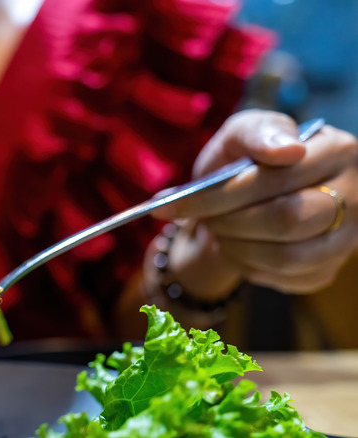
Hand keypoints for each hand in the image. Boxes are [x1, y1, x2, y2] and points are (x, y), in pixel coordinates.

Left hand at [155, 110, 357, 294]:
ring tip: (219, 230)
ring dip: (237, 247)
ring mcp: (347, 237)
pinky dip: (250, 266)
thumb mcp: (241, 135)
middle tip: (203, 218)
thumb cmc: (247, 160)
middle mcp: (355, 194)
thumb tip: (286, 150)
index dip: (220, 194)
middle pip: (286, 220)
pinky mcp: (328, 269)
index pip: (276, 178)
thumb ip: (256, 134)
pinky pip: (286, 279)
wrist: (247, 201)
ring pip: (286, 257)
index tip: (172, 204)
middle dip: (229, 223)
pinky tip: (240, 245)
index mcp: (335, 150)